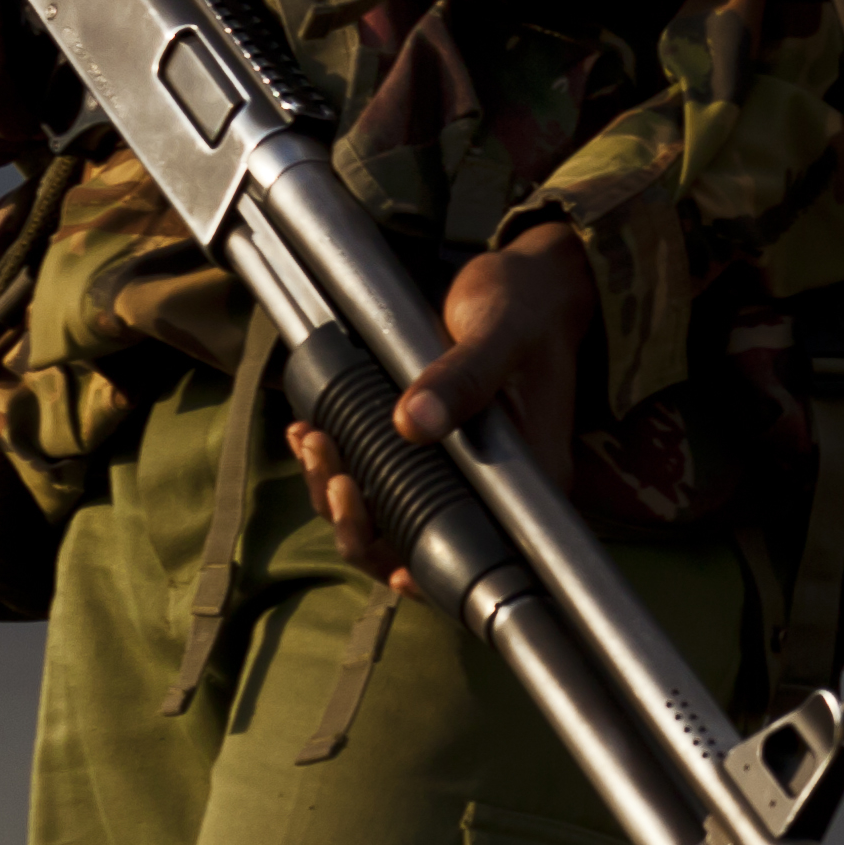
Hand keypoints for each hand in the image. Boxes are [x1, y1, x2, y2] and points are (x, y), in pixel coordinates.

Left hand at [289, 231, 594, 588]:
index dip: (413, 562)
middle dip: (356, 518)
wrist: (531, 282)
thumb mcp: (499, 332)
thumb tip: (412, 423)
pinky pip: (381, 479)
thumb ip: (464, 375)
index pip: (473, 552)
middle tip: (324, 460)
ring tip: (311, 440)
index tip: (365, 528)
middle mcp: (498, 490)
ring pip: (389, 516)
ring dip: (337, 490)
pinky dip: (338, 466)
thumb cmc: (528, 305)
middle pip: (417, 543)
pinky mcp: (435, 450)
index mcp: (532, 479)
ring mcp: (464, 473)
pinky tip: (311, 433)